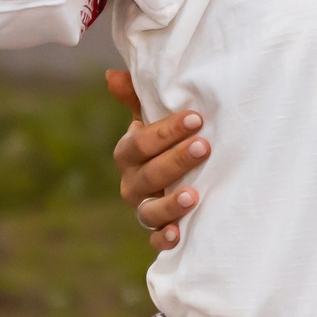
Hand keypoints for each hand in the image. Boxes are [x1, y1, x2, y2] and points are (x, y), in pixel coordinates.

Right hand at [105, 70, 206, 251]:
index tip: (195, 118)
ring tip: (193, 196)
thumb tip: (112, 75)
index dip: (165, 131)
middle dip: (176, 161)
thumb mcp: (152, 118)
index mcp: (129, 153)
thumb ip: (137, 98)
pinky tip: (179, 235)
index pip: (140, 143)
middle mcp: (132, 183)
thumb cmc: (167, 141)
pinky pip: (155, 241)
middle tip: (204, 147)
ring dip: (169, 205)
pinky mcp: (158, 232)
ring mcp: (143, 209)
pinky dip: (164, 240)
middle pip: (148, 175)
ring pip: (149, 211)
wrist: (181, 177)